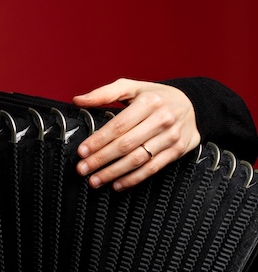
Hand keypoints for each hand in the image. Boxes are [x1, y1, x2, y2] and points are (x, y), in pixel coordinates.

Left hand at [73, 78, 200, 190]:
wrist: (193, 104)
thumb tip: (78, 100)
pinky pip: (153, 168)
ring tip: (95, 180)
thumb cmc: (155, 96)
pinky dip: (134, 178)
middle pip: (126, 144)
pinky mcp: (178, 150)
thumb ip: (103, 93)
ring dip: (114, 172)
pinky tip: (117, 184)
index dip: (98, 140)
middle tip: (83, 169)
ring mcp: (171, 136)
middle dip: (101, 159)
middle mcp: (161, 119)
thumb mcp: (131, 87)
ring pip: (138, 159)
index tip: (82, 151)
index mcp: (148, 102)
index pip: (118, 125)